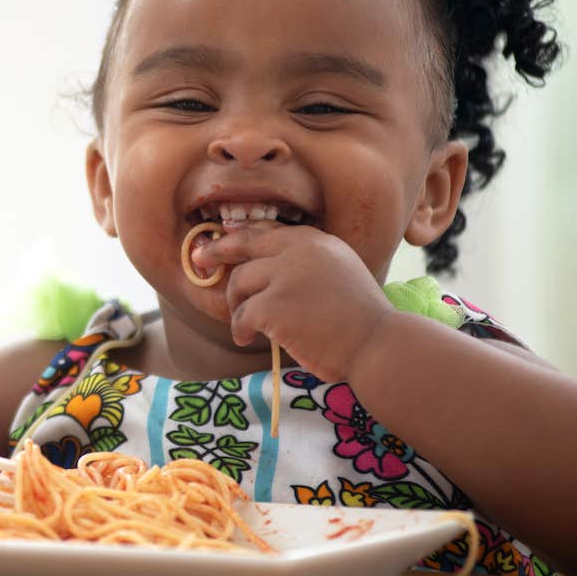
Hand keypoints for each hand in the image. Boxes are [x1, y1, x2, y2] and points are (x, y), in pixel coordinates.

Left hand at [191, 225, 392, 381]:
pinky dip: (240, 328)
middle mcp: (299, 250)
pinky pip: (242, 314)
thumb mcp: (338, 271)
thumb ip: (305, 262)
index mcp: (315, 240)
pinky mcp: (274, 305)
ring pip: (239, 282)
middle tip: (199, 260)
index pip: (266, 231)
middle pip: (243, 244)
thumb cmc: (360, 318)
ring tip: (245, 325)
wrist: (377, 345)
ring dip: (236, 305)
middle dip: (216, 251)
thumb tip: (261, 265)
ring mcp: (285, 276)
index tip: (221, 240)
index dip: (239, 236)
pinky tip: (246, 339)